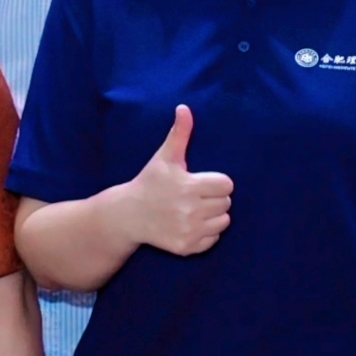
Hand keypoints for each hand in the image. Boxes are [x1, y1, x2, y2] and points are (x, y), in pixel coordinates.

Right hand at [118, 106, 233, 256]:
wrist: (128, 215)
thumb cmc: (149, 182)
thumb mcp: (164, 157)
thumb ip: (179, 133)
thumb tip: (184, 108)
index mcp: (189, 186)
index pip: (227, 185)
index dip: (216, 182)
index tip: (200, 182)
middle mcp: (190, 210)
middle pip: (226, 203)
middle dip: (214, 198)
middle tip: (195, 196)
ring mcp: (189, 231)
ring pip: (224, 222)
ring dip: (214, 216)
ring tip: (195, 210)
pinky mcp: (186, 247)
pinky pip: (213, 240)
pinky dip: (207, 234)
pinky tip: (191, 224)